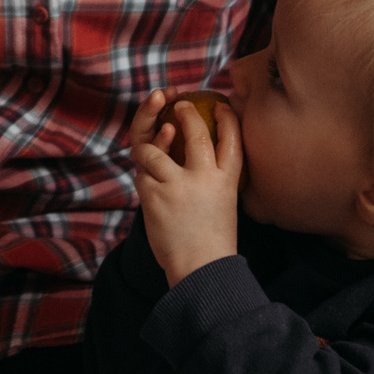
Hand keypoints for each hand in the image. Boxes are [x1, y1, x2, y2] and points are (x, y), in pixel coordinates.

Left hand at [129, 88, 241, 286]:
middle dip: (184, 113)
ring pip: (152, 151)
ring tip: (153, 146)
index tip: (221, 106)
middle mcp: (204, 178)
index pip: (232, 139)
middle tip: (177, 104)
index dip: (227, 119)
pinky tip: (151, 181)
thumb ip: (209, 175)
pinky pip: (141, 174)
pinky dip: (144, 176)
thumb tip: (181, 143)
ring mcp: (177, 185)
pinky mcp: (154, 196)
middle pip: (194, 132)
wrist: (200, 270)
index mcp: (227, 181)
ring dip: (150, 148)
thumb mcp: (222, 203)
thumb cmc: (211, 239)